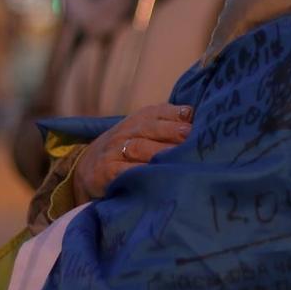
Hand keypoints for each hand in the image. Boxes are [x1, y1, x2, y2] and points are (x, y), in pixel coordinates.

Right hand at [72, 104, 193, 203]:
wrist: (86, 166)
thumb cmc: (126, 148)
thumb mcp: (144, 131)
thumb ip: (170, 126)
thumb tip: (204, 124)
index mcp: (140, 118)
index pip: (160, 111)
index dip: (177, 114)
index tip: (194, 118)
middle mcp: (127, 131)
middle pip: (150, 128)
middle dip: (172, 131)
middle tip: (191, 136)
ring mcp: (115, 151)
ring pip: (139, 148)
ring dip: (159, 152)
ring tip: (179, 158)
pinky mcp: (107, 171)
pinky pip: (125, 172)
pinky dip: (140, 173)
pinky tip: (156, 178)